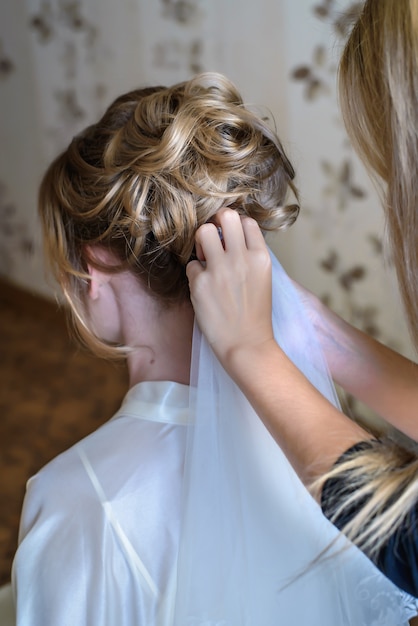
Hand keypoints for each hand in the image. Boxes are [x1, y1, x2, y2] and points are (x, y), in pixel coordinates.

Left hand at [186, 209, 273, 366]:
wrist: (246, 344)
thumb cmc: (254, 314)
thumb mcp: (262, 278)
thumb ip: (249, 255)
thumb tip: (229, 237)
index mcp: (261, 257)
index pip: (246, 221)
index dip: (235, 227)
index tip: (230, 240)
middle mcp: (242, 258)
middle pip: (226, 216)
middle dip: (216, 224)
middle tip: (214, 242)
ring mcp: (220, 269)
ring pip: (203, 231)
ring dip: (201, 242)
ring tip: (206, 259)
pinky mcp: (200, 283)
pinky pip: (191, 264)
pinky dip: (195, 274)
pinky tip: (204, 288)